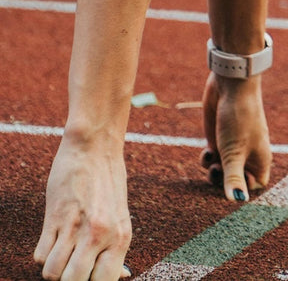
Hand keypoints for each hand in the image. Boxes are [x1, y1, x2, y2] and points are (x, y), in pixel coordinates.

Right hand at [34, 133, 131, 279]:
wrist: (94, 145)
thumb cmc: (107, 182)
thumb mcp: (120, 217)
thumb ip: (115, 248)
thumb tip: (122, 276)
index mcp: (121, 238)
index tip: (82, 274)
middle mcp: (101, 235)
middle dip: (68, 277)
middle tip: (70, 261)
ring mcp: (76, 226)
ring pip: (52, 273)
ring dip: (52, 266)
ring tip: (61, 248)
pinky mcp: (54, 216)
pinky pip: (39, 256)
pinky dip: (42, 252)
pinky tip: (52, 235)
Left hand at [201, 71, 271, 199]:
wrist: (231, 85)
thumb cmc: (240, 118)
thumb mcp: (234, 152)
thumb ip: (234, 178)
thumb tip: (237, 201)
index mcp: (259, 159)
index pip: (256, 185)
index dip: (245, 190)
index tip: (232, 187)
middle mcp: (247, 154)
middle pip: (236, 180)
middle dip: (224, 182)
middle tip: (217, 173)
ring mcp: (232, 146)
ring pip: (222, 170)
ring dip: (214, 172)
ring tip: (212, 163)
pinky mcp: (219, 138)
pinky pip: (212, 158)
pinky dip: (207, 160)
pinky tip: (206, 152)